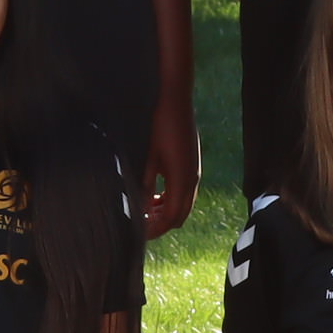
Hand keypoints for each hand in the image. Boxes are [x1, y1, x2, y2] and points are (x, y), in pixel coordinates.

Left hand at [144, 89, 199, 237]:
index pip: (171, 217)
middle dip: (161, 224)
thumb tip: (140, 210)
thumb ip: (145, 185)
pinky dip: (171, 198)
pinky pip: (184, 191)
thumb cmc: (159, 126)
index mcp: (182, 180)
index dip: (155, 229)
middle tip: (140, 225)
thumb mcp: (147, 157)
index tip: (138, 232)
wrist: (175, 99)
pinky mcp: (192, 163)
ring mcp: (194, 171)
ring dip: (166, 211)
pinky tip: (155, 193)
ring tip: (146, 210)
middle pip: (180, 215)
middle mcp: (192, 179)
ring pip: (183, 204)